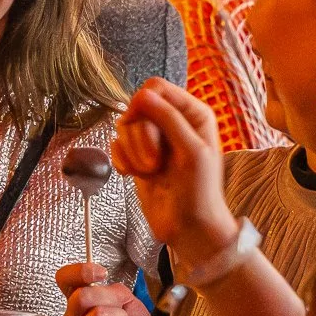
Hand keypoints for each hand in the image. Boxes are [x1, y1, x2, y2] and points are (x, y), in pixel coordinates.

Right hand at [57, 262, 156, 315]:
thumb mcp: (128, 298)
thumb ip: (114, 290)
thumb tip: (101, 290)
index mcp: (80, 297)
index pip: (65, 278)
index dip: (80, 271)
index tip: (101, 273)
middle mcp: (73, 315)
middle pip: (82, 296)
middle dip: (111, 301)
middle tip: (120, 311)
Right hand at [112, 81, 237, 267]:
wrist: (188, 227)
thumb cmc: (199, 192)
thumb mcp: (191, 150)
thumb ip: (168, 118)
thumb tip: (142, 95)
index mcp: (192, 113)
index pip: (157, 88)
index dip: (145, 104)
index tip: (145, 124)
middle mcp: (171, 122)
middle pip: (137, 109)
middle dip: (141, 137)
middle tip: (155, 162)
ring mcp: (152, 140)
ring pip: (124, 127)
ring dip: (133, 153)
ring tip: (150, 171)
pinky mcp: (136, 157)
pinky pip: (116, 146)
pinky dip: (123, 161)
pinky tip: (135, 175)